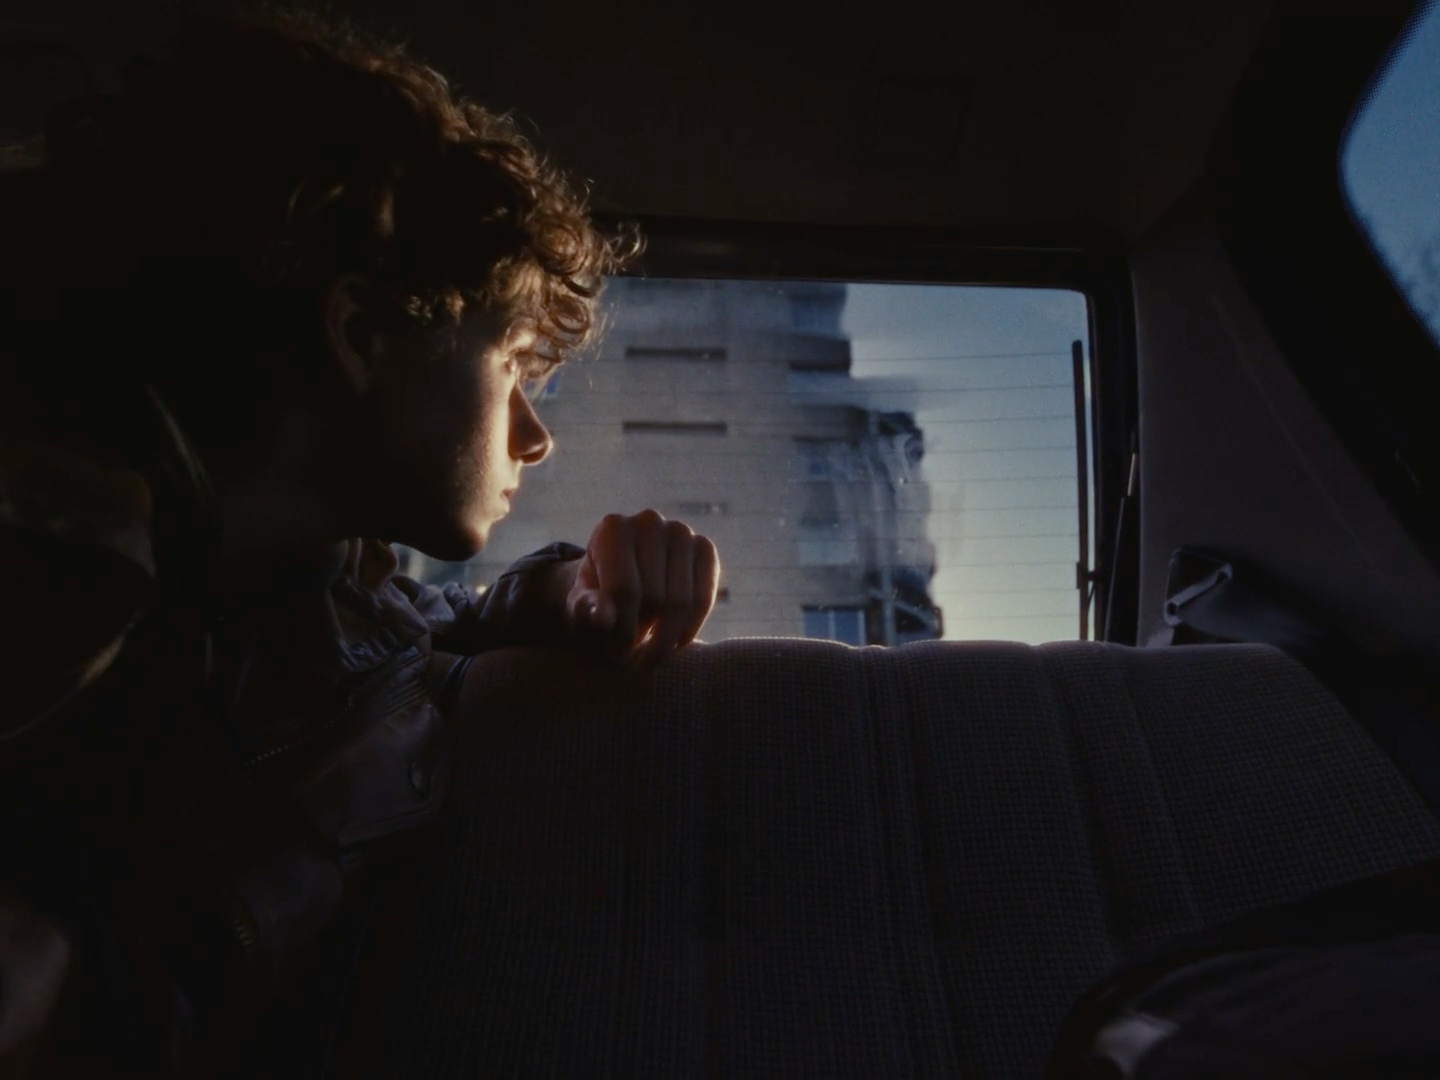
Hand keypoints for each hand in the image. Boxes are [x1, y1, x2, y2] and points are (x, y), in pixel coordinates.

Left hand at [563, 510, 718, 667]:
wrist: (620, 582)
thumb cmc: (597, 595)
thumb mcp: (582, 604)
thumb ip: (586, 609)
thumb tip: (603, 618)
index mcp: (612, 528)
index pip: (623, 589)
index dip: (621, 630)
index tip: (615, 653)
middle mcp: (649, 521)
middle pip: (654, 597)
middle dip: (642, 634)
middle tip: (631, 656)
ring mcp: (681, 531)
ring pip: (681, 601)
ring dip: (665, 638)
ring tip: (649, 653)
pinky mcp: (705, 548)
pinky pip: (704, 597)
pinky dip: (690, 629)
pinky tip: (674, 644)